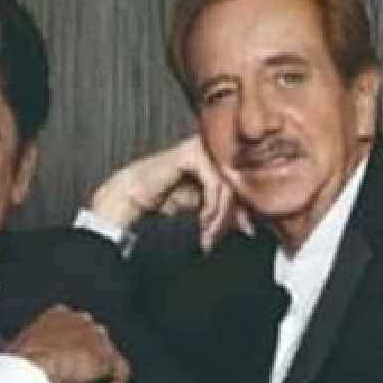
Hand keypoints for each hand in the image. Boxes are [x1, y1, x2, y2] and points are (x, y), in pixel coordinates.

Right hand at [6, 305, 129, 382]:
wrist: (31, 368)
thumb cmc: (19, 361)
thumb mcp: (19, 352)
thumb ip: (32, 354)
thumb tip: (24, 368)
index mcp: (58, 314)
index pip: (71, 332)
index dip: (66, 353)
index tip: (61, 368)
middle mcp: (81, 320)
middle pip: (89, 344)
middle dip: (80, 365)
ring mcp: (96, 337)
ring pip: (102, 358)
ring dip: (92, 377)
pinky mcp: (107, 356)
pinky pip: (119, 371)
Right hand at [91, 135, 252, 252]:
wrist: (133, 194)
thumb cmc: (165, 196)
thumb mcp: (203, 206)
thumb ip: (225, 210)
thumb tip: (248, 224)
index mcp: (218, 156)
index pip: (244, 180)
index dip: (246, 207)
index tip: (245, 230)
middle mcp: (212, 149)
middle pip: (239, 181)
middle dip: (233, 213)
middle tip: (221, 234)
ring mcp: (202, 148)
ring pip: (228, 183)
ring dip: (220, 213)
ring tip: (209, 231)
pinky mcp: (191, 154)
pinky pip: (213, 181)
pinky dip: (212, 205)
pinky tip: (204, 220)